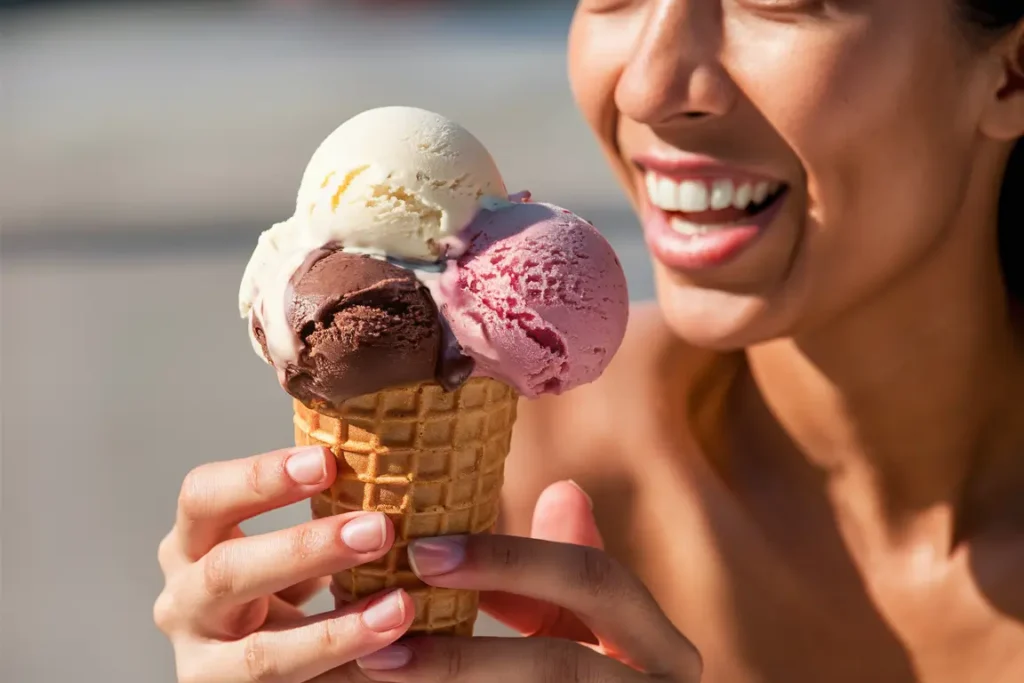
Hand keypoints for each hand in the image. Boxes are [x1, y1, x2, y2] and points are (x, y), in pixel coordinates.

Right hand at [154, 446, 414, 682]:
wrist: (266, 671)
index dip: (259, 478)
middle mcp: (183, 601)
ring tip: (400, 607)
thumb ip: (322, 511)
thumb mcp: (286, 549)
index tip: (326, 461)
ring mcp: (203, 664)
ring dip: (337, 631)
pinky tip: (393, 653)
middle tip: (378, 528)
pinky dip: (348, 671)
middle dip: (305, 549)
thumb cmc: (282, 590)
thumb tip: (404, 449)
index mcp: (193, 543)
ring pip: (260, 654)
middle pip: (226, 571)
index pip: (203, 497)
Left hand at [352, 481, 702, 682]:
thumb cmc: (602, 680)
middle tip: (387, 621)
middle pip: (560, 666)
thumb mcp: (591, 625)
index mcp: (667, 650)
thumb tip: (562, 488)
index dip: (508, 560)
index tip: (423, 552)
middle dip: (466, 652)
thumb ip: (570, 566)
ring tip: (378, 665)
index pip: (593, 579)